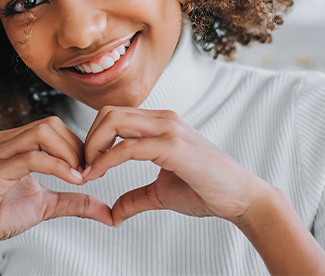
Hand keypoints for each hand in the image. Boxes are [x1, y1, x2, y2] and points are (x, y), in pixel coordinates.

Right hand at [0, 116, 112, 258]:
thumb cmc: (0, 215)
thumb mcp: (46, 206)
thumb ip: (74, 202)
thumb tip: (106, 210)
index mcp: (16, 142)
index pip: (55, 126)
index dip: (77, 144)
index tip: (91, 168)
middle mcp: (6, 141)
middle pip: (51, 124)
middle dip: (76, 146)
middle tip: (88, 172)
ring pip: (42, 132)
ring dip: (68, 153)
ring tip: (80, 176)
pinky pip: (31, 157)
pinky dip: (57, 166)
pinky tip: (71, 179)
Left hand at [82, 106, 270, 226]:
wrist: (241, 198)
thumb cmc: (206, 190)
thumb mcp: (162, 193)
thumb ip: (135, 197)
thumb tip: (113, 212)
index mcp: (160, 123)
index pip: (115, 115)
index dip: (95, 137)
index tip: (86, 163)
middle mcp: (163, 119)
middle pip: (109, 112)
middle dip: (89, 138)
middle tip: (82, 165)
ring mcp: (169, 129)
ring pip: (114, 121)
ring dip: (93, 145)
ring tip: (88, 170)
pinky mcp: (173, 146)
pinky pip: (128, 147)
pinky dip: (107, 160)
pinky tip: (99, 173)